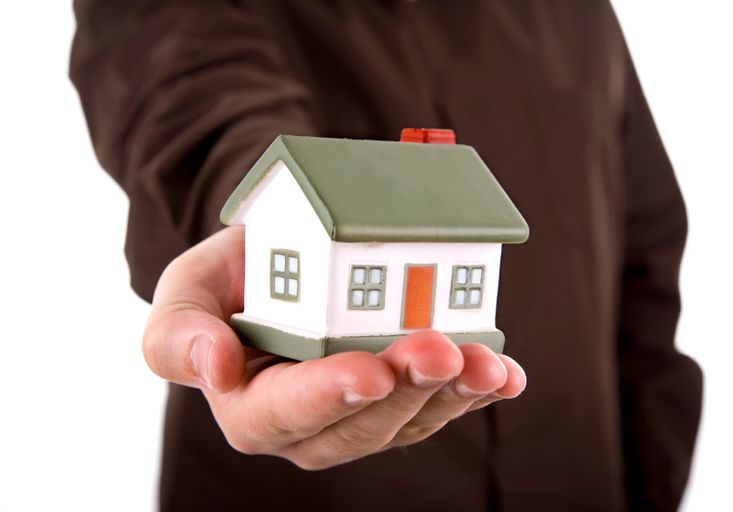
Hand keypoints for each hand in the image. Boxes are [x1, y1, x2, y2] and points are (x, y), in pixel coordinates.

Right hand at [143, 226, 525, 469]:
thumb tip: (216, 367)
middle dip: (405, 388)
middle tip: (440, 350)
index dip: (328, 396)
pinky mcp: (404, 399)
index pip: (284, 414)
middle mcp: (311, 425)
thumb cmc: (229, 282)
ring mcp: (363, 417)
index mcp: (252, 407)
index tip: (369, 371)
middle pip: (360, 423)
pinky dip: (477, 391)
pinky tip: (505, 375)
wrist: (281, 265)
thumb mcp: (186, 293)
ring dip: (452, 394)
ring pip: (411, 419)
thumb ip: (180, 335)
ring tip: (485, 363)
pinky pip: (442, 404)